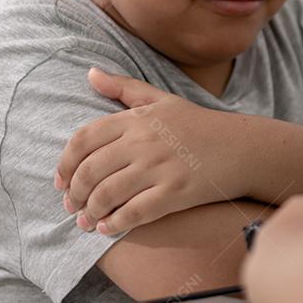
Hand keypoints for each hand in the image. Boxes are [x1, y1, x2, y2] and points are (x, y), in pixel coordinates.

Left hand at [55, 68, 249, 234]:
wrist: (241, 147)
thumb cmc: (199, 124)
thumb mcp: (161, 99)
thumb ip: (123, 87)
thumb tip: (90, 73)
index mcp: (137, 118)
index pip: (84, 140)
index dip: (65, 164)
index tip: (60, 181)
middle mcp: (144, 142)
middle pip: (90, 171)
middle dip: (74, 193)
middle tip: (71, 206)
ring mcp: (160, 168)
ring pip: (107, 194)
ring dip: (90, 212)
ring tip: (86, 221)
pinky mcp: (175, 192)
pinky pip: (134, 213)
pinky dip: (115, 224)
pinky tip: (108, 228)